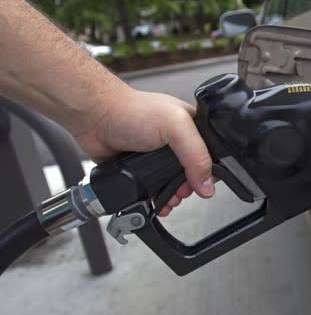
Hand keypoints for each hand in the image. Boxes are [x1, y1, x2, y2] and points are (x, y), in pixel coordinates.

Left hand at [73, 87, 213, 216]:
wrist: (96, 118)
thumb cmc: (132, 111)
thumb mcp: (176, 127)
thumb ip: (196, 155)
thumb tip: (207, 185)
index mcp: (191, 128)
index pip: (211, 156)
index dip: (209, 173)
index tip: (201, 184)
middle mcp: (175, 144)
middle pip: (192, 174)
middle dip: (188, 188)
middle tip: (182, 192)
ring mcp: (157, 158)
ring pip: (173, 185)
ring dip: (173, 197)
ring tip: (168, 200)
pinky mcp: (141, 170)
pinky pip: (153, 191)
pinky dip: (155, 200)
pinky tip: (155, 203)